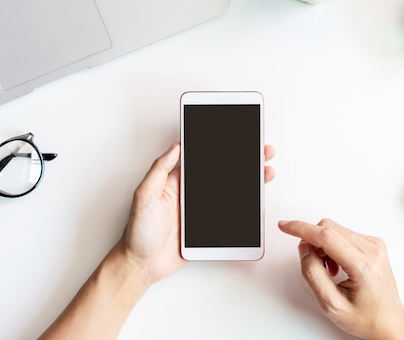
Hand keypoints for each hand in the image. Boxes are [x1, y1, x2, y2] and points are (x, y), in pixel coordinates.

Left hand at [120, 142, 275, 285]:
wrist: (142, 264)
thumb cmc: (138, 231)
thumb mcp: (144, 195)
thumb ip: (160, 170)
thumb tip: (175, 147)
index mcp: (177, 182)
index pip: (202, 159)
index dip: (220, 148)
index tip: (237, 138)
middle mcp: (191, 194)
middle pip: (222, 174)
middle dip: (243, 162)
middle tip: (261, 152)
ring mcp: (201, 211)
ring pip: (230, 192)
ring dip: (249, 183)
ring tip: (265, 173)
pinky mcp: (207, 228)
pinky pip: (229, 216)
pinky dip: (244, 208)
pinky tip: (257, 200)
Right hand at [278, 219, 403, 339]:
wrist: (389, 322)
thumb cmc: (366, 318)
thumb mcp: (331, 305)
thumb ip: (313, 275)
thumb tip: (305, 250)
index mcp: (364, 266)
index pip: (326, 236)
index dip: (301, 229)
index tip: (285, 226)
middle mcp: (373, 251)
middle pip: (329, 229)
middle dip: (312, 243)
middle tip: (313, 264)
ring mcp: (375, 245)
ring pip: (335, 230)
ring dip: (323, 246)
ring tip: (330, 271)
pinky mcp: (374, 244)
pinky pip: (343, 234)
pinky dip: (333, 247)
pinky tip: (338, 265)